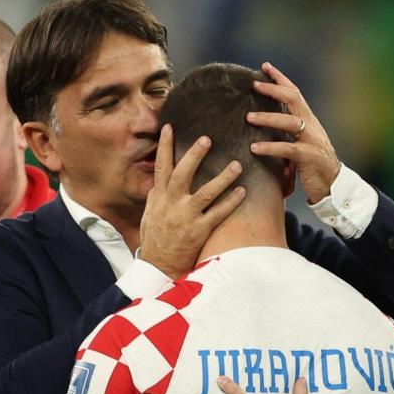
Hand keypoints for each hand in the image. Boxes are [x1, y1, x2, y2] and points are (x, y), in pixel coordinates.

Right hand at [139, 124, 245, 278]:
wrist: (158, 267)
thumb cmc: (155, 240)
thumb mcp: (150, 215)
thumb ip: (157, 196)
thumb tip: (160, 180)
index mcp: (159, 197)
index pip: (161, 166)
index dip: (165, 146)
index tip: (169, 126)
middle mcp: (171, 204)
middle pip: (183, 173)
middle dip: (194, 154)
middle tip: (207, 138)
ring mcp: (186, 217)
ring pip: (206, 192)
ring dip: (223, 177)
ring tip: (237, 164)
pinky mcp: (199, 231)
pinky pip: (218, 213)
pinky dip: (231, 202)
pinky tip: (243, 192)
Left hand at [248, 62, 340, 203]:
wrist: (333, 185)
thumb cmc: (313, 164)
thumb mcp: (301, 142)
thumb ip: (287, 132)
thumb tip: (265, 122)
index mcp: (308, 120)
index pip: (294, 93)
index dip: (280, 79)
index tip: (265, 66)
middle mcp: (311, 126)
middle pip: (294, 99)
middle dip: (274, 89)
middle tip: (254, 84)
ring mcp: (311, 140)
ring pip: (290, 122)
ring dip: (268, 118)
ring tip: (248, 117)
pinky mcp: (308, 157)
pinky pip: (287, 149)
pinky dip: (270, 147)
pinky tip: (254, 147)